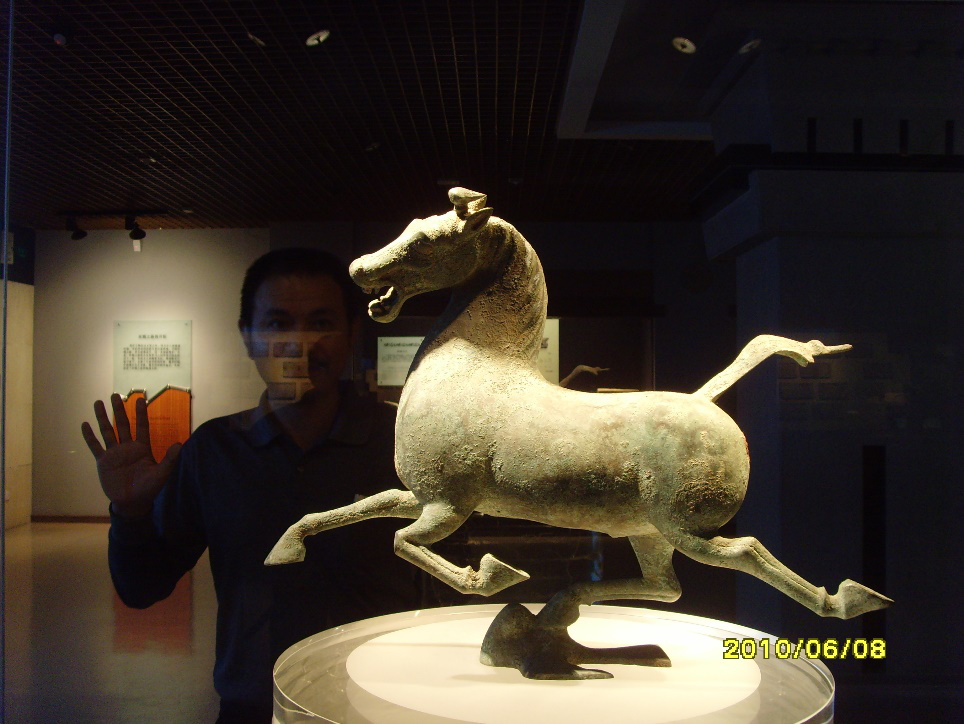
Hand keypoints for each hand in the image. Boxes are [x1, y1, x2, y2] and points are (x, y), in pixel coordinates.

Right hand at [81, 393, 181, 518]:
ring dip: (102, 417)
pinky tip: (84, 424)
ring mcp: (114, 454)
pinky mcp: (103, 462)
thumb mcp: (161, 474)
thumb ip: (169, 459)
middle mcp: (127, 448)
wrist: (133, 503)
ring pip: (107, 431)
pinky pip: (95, 447)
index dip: (141, 413)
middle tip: (115, 394)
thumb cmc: (149, 488)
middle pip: (122, 424)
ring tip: (98, 402)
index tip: (141, 398)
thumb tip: (180, 444)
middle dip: (119, 410)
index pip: (141, 426)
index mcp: (142, 448)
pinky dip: (89, 436)